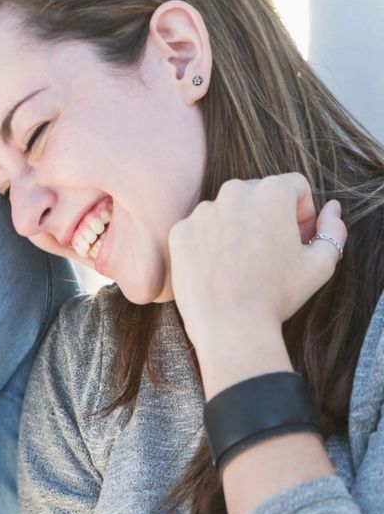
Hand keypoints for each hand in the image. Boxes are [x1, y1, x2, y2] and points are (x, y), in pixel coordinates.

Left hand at [168, 174, 345, 391]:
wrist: (230, 326)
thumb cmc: (277, 295)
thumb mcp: (321, 263)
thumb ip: (334, 229)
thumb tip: (330, 209)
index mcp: (271, 191)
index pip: (295, 187)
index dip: (301, 213)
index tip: (296, 239)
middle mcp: (233, 192)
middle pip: (258, 195)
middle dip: (269, 217)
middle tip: (270, 253)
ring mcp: (202, 211)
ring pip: (228, 211)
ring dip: (238, 229)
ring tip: (242, 265)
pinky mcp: (180, 231)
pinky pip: (201, 229)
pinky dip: (210, 243)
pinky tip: (218, 269)